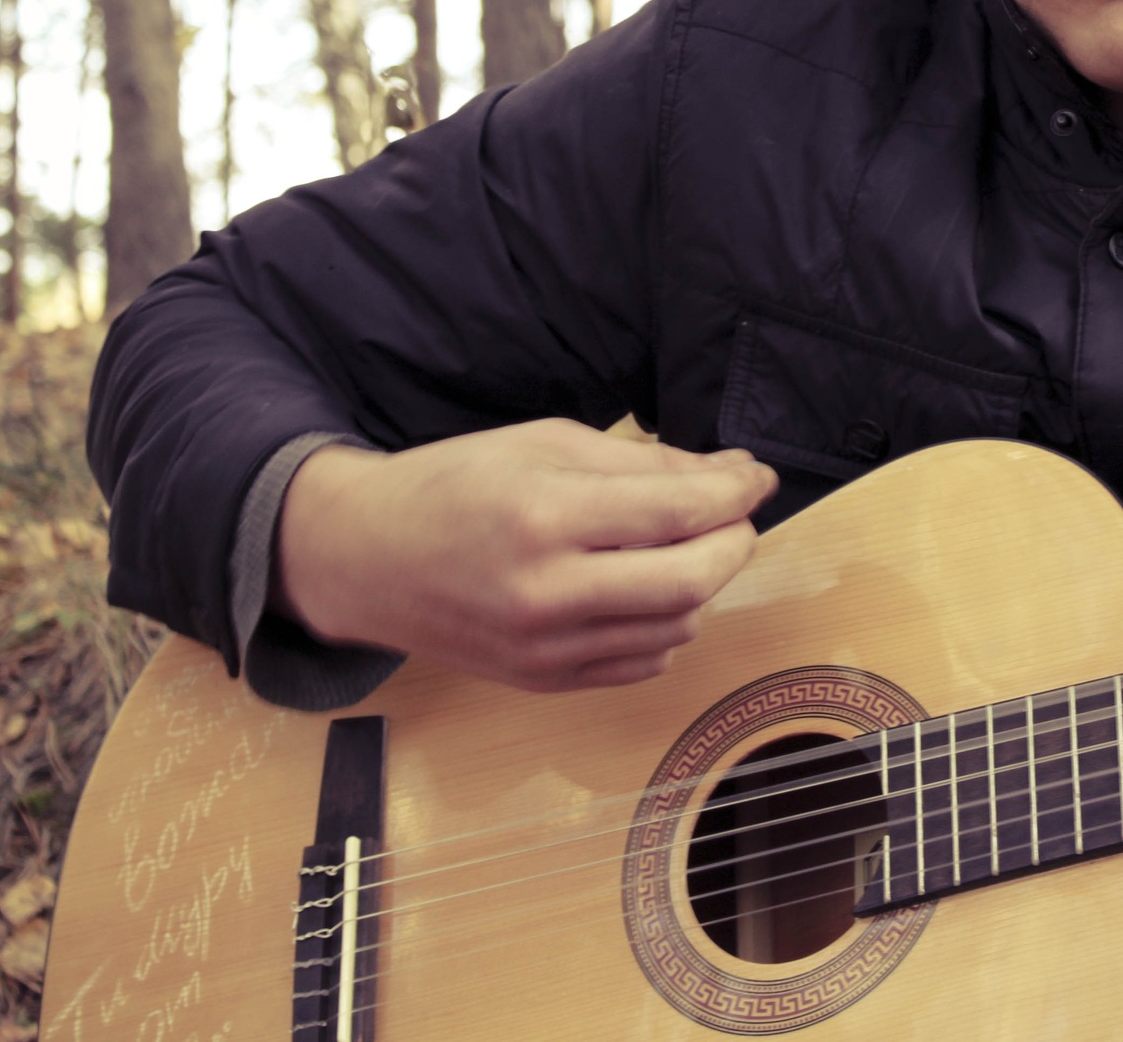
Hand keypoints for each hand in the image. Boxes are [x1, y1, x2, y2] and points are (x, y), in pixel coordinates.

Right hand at [275, 419, 776, 691]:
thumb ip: (642, 463)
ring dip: (703, 584)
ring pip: (677, 626)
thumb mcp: (545, 443)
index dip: (737, 491)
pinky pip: (643, 662)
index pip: (679, 511)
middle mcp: (546, 593)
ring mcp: (544, 648)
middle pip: (693, 581)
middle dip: (735, 542)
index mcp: (544, 517)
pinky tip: (647, 590)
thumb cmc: (453, 484)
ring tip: (683, 545)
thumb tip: (730, 476)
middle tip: (736, 515)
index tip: (758, 476)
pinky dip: (667, 625)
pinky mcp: (543, 681)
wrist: (365, 556)